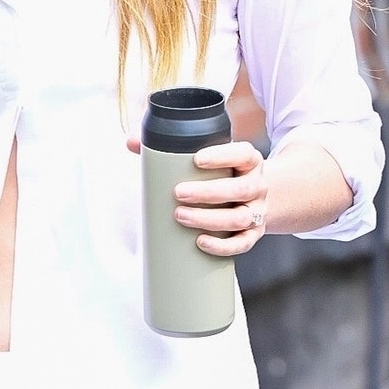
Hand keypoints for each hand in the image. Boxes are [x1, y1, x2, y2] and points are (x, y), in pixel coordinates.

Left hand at [127, 135, 268, 255]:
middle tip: (178, 193)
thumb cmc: (221, 176)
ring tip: (181, 216)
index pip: (242, 154)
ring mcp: (258, 211)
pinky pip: (243, 243)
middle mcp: (257, 185)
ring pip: (240, 218)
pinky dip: (222, 246)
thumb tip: (131, 142)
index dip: (221, 156)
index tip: (196, 159)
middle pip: (240, 189)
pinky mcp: (254, 234)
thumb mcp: (207, 160)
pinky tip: (201, 242)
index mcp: (248, 161)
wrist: (250, 200)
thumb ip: (169, 149)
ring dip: (209, 219)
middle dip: (207, 192)